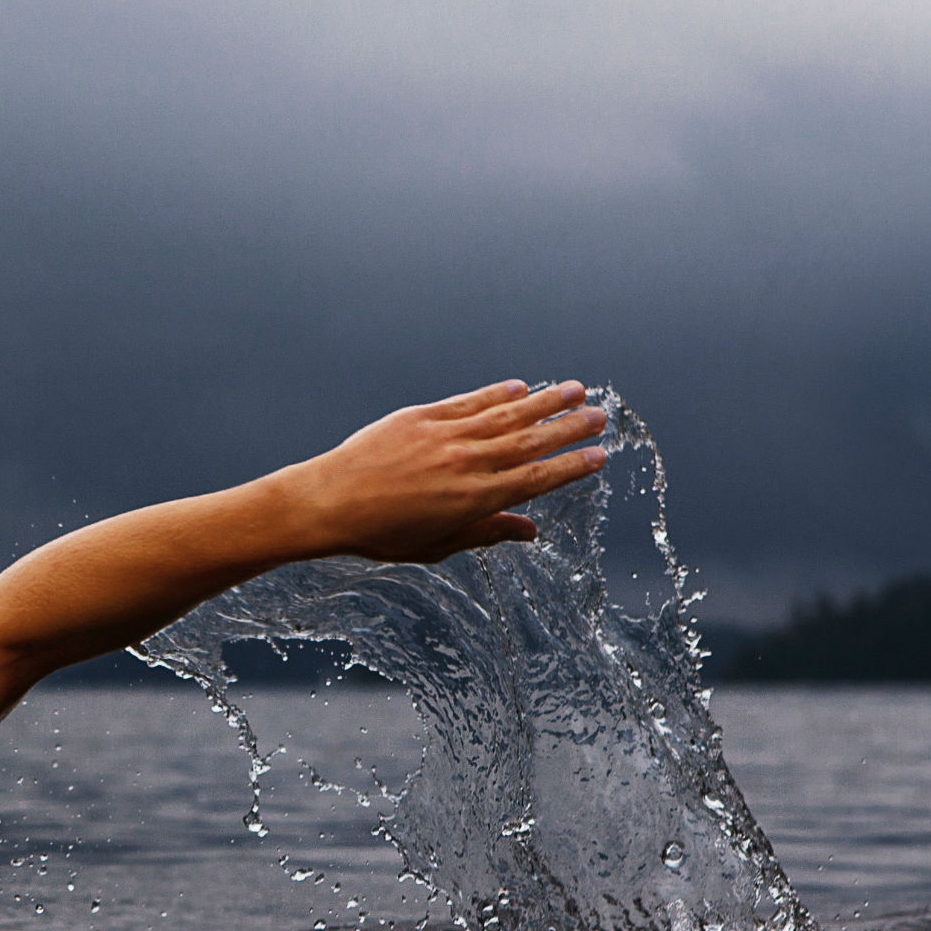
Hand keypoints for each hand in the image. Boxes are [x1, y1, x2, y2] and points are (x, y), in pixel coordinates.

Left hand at [265, 379, 611, 564]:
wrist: (329, 502)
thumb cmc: (381, 533)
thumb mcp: (437, 544)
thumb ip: (487, 533)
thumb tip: (530, 531)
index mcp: (474, 500)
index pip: (536, 480)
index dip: (571, 467)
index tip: (599, 456)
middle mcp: (467, 464)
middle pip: (530, 442)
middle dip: (569, 427)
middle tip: (601, 415)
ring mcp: (446, 436)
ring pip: (506, 414)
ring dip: (544, 402)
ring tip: (575, 389)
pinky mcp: (423, 417)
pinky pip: (469, 402)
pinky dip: (497, 393)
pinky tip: (520, 386)